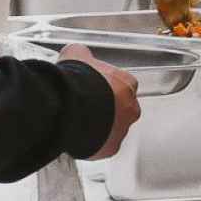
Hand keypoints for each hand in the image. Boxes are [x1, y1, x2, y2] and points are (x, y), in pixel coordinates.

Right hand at [63, 44, 142, 159]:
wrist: (70, 107)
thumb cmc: (77, 81)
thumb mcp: (76, 55)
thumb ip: (81, 55)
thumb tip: (77, 53)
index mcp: (127, 84)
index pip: (123, 85)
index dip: (106, 87)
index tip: (93, 89)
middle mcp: (131, 107)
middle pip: (121, 109)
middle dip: (106, 109)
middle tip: (85, 108)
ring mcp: (123, 129)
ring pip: (113, 129)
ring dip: (100, 127)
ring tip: (79, 123)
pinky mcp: (111, 147)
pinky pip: (103, 147)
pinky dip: (93, 144)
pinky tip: (78, 138)